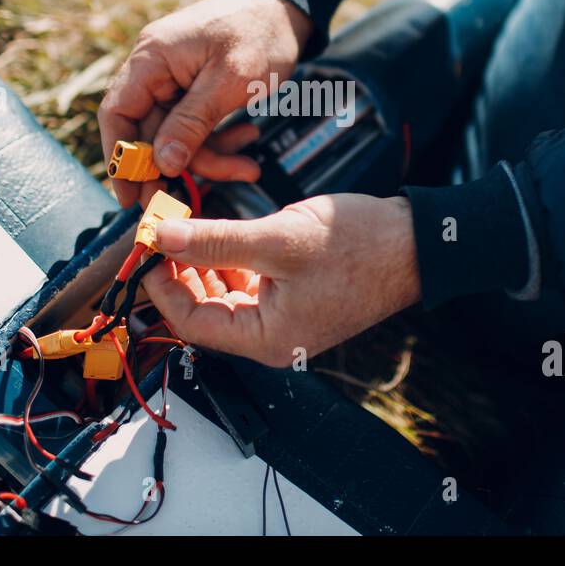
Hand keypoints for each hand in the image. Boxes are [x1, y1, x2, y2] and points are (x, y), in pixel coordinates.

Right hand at [99, 0, 312, 206]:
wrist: (290, 8)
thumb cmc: (260, 33)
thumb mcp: (229, 81)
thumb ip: (192, 122)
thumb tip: (162, 163)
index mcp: (152, 58)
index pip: (117, 114)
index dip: (120, 159)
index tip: (130, 196)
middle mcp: (156, 70)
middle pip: (150, 133)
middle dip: (177, 167)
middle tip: (191, 200)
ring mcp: (176, 81)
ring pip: (178, 136)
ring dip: (211, 157)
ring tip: (248, 168)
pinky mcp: (197, 90)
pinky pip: (197, 127)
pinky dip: (220, 140)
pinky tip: (248, 139)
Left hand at [141, 194, 420, 366]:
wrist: (417, 242)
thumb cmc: (359, 246)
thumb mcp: (278, 240)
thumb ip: (215, 241)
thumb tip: (161, 237)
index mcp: (267, 339)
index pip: (192, 324)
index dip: (162, 286)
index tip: (147, 246)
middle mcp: (273, 337)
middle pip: (205, 311)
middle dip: (179, 272)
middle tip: (161, 232)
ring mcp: (286, 317)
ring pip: (224, 294)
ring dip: (201, 262)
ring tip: (185, 226)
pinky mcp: (296, 296)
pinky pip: (248, 283)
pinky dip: (228, 259)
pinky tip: (219, 232)